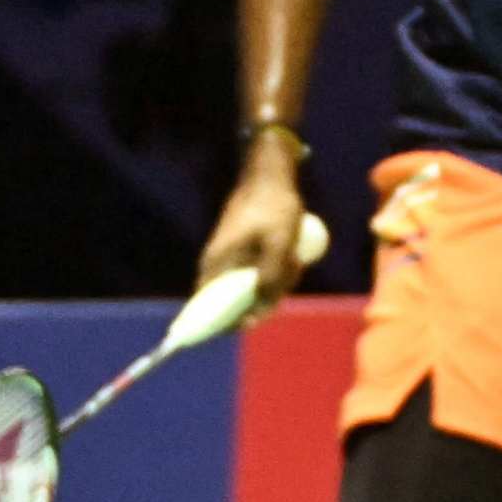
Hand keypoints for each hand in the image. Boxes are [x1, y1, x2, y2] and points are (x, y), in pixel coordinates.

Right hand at [197, 151, 314, 314]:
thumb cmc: (274, 208)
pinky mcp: (244, 255)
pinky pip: (260, 275)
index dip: (224, 324)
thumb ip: (270, 276)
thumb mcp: (279, 243)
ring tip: (295, 258)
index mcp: (217, 264)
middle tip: (291, 271)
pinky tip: (293, 256)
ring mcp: (231, 260)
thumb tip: (257, 310)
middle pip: (239, 303)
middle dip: (269, 297)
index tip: (251, 322)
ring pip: (254, 289)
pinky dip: (278, 272)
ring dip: (279, 282)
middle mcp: (218, 266)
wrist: (270, 177)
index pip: (206, 308)